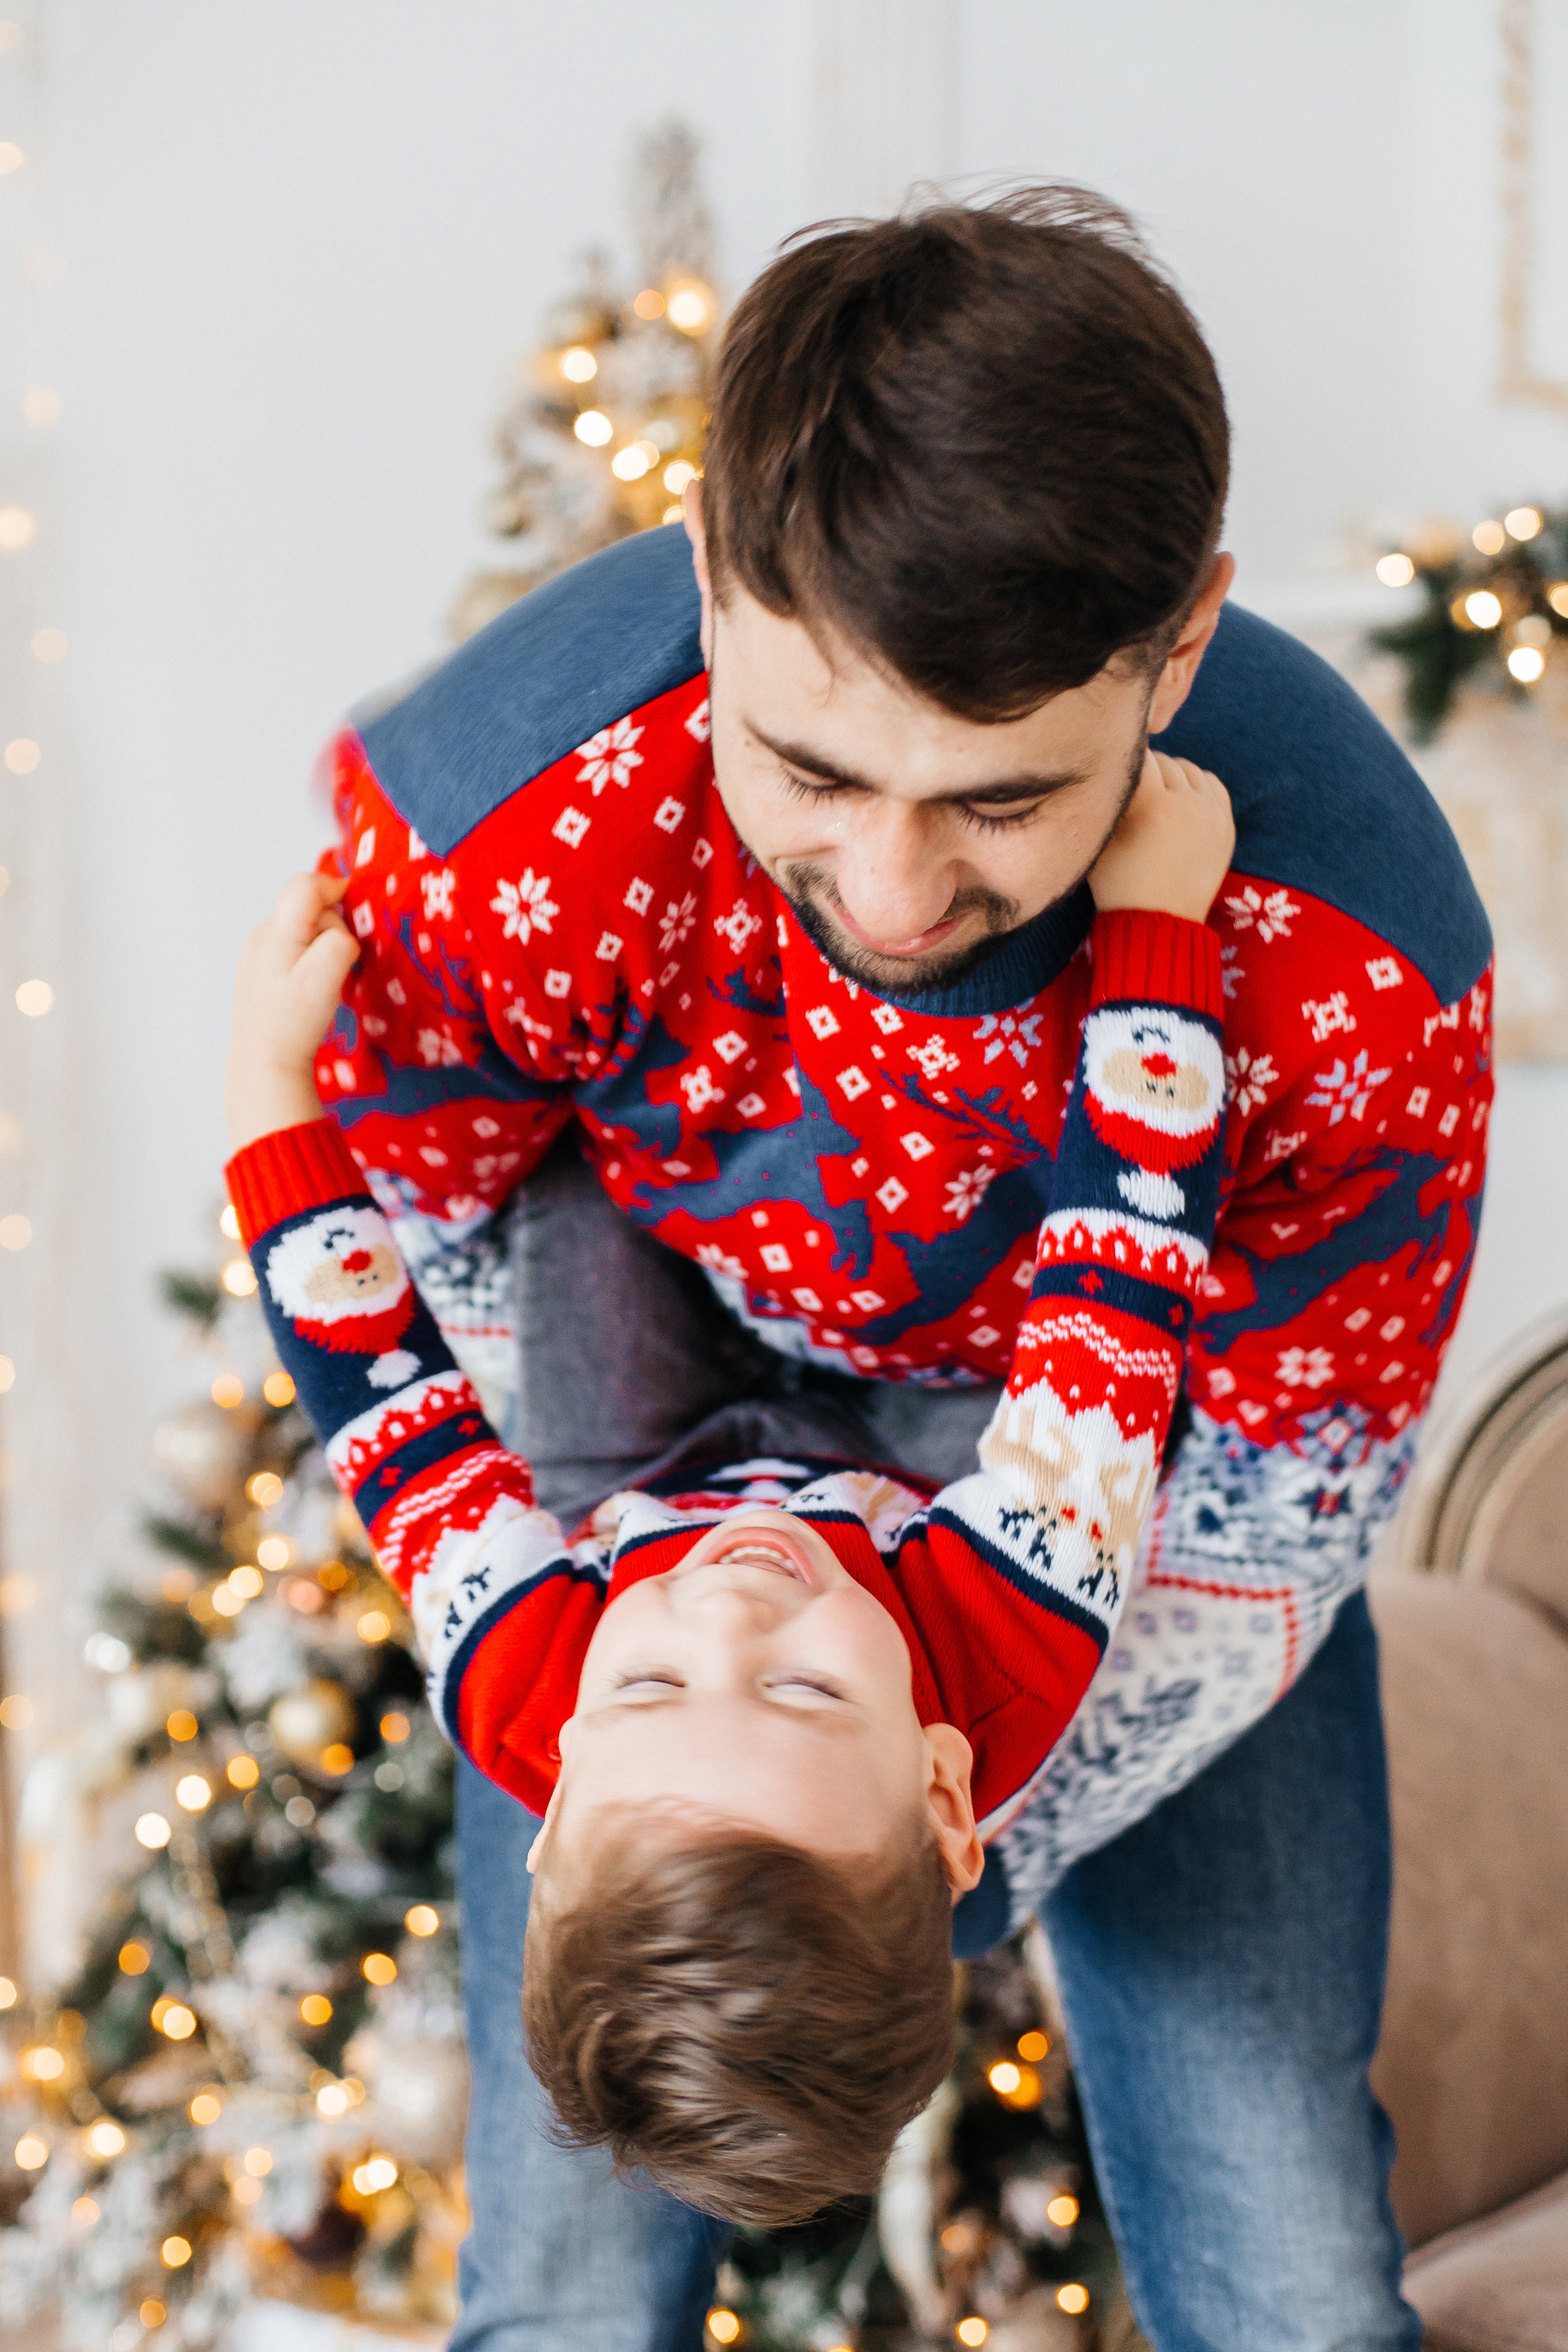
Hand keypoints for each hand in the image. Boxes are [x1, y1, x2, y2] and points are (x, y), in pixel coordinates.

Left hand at [226, 871, 360, 1150]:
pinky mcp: (262, 973)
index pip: (306, 885)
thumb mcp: (326, 975)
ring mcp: (258, 955)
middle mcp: (262, 937)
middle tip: (338, 966)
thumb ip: (339, 940)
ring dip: (322, 948)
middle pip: (308, 908)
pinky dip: (309, 963)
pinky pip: (294, 952)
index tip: (358, 906)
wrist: (264, 1064)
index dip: (336, 886)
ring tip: (323, 983)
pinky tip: (309, 992)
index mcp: (276, 932)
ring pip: (302, 931)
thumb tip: (342, 930)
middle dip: (332, 928)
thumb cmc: (294, 1022)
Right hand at [1089, 751, 1235, 922]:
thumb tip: (1112, 766)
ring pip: (1190, 769)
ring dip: (1171, 775)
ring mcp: (1212, 814)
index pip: (1139, 757)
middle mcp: (1188, 804)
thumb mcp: (1102, 840)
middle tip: (1132, 787)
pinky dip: (1195, 785)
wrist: (1159, 924)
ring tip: (1155, 794)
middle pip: (1165, 761)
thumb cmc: (1119, 884)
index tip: (1114, 770)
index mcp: (1153, 805)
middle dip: (1146, 769)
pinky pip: (1212, 784)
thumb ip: (1108, 800)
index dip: (1122, 761)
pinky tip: (1180, 799)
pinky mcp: (1226, 825)